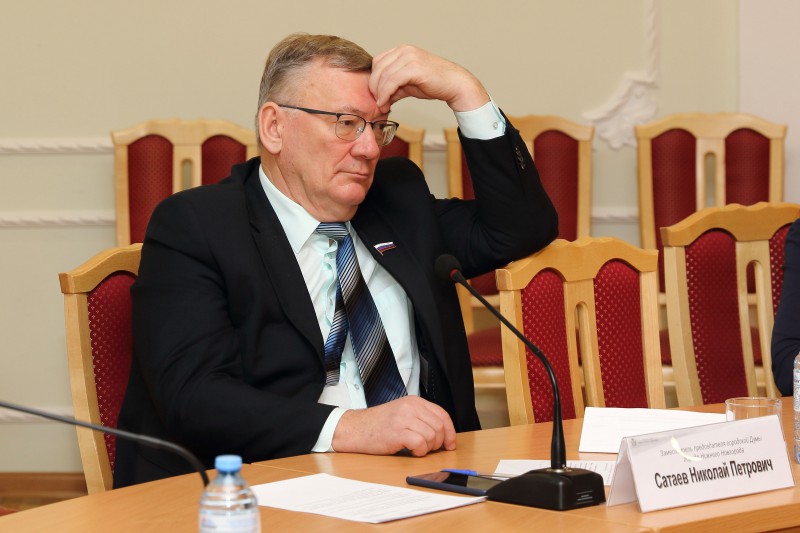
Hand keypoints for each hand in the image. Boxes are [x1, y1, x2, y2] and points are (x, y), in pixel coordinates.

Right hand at [331, 396, 456, 455]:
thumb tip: (443, 434)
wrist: (355, 428)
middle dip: (439, 442)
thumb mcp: (402, 413)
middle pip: (439, 427)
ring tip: (417, 449)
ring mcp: (403, 418)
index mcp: (414, 401)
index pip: (442, 415)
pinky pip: (420, 444)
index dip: (450, 432)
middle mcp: (411, 407)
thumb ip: (421, 418)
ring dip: (428, 448)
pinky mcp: (397, 432)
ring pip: (432, 436)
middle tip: (429, 449)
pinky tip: (412, 451)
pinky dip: (420, 451)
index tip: (450, 444)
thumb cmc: (378, 425)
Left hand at [369, 45, 488, 113]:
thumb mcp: (408, 84)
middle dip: (374, 87)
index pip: (378, 62)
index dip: (373, 80)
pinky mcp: (414, 67)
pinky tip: (386, 103)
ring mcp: (409, 57)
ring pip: (383, 75)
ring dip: (379, 93)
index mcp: (402, 51)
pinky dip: (385, 94)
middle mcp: (404, 50)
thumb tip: (380, 99)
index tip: (375, 95)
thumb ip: (393, 88)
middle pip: (378, 68)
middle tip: (377, 103)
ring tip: (382, 105)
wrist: (454, 85)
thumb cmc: (434, 83)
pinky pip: (391, 81)